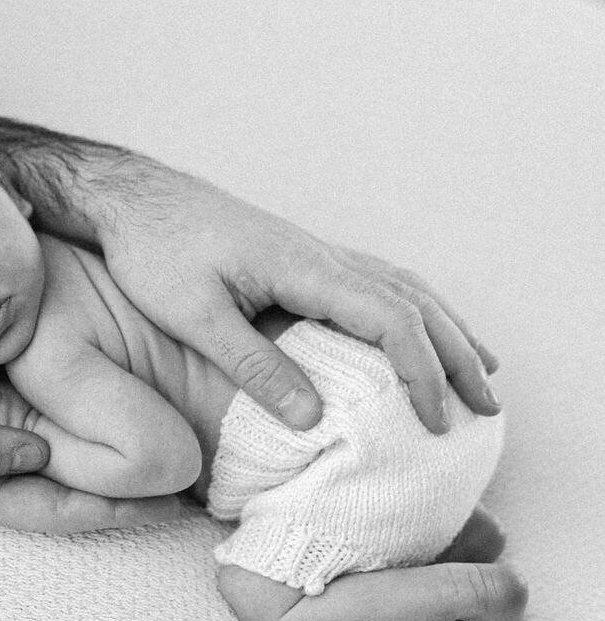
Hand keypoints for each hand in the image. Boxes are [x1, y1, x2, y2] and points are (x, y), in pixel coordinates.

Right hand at [0, 334, 181, 532]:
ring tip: (164, 455)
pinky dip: (72, 428)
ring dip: (105, 464)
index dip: (111, 507)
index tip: (169, 501)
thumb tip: (34, 458)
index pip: (53, 507)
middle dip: (123, 494)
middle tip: (190, 483)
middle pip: (65, 491)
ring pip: (55, 462)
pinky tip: (102, 415)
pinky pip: (33, 426)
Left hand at [98, 164, 499, 434]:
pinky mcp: (300, 256)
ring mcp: (314, 251)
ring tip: (480, 370)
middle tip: (489, 407)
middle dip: (457, 355)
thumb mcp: (194, 315)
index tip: (435, 422)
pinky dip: (413, 309)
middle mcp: (320, 254)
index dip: (421, 372)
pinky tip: (418, 329)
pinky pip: (377, 281)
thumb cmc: (153, 251)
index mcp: (302, 266)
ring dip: (446, 329)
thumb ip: (253, 365)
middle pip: (413, 301)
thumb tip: (313, 419)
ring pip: (402, 287)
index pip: (389, 318)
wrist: (131, 198)